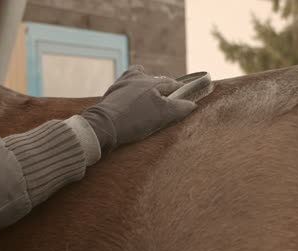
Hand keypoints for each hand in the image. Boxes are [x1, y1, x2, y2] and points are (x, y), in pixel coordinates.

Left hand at [81, 65, 196, 148]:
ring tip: (150, 96)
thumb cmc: (135, 120)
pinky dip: (131, 86)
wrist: (105, 125)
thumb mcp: (162, 115)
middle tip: (167, 101)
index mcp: (152, 82)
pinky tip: (131, 95)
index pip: (172, 84)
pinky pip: (125, 84)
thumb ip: (180, 108)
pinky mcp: (112, 91)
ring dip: (147, 84)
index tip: (184, 99)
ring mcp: (123, 83)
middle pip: (156, 80)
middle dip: (163, 88)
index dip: (180, 92)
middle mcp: (138, 78)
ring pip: (140, 77)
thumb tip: (192, 104)